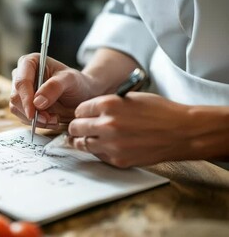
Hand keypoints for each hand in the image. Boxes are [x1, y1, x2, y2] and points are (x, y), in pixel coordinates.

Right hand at [10, 53, 93, 128]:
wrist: (81, 96)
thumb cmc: (76, 83)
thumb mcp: (70, 80)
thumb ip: (54, 87)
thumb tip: (37, 101)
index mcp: (30, 62)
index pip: (21, 82)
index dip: (25, 99)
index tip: (33, 114)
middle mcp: (22, 75)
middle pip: (16, 97)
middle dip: (32, 112)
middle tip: (50, 119)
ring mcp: (22, 91)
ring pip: (17, 109)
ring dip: (35, 119)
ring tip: (54, 119)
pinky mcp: (24, 105)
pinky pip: (23, 117)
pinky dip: (37, 123)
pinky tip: (51, 120)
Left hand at [68, 92, 195, 166]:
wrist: (182, 132)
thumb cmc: (159, 111)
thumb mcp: (130, 98)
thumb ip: (108, 103)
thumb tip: (89, 110)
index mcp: (108, 105)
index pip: (79, 110)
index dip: (81, 113)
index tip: (82, 115)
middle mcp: (106, 125)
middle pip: (75, 128)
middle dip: (76, 127)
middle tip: (78, 128)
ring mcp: (111, 145)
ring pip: (82, 144)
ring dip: (82, 140)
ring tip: (84, 139)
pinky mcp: (118, 160)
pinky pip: (97, 155)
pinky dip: (98, 151)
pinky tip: (104, 146)